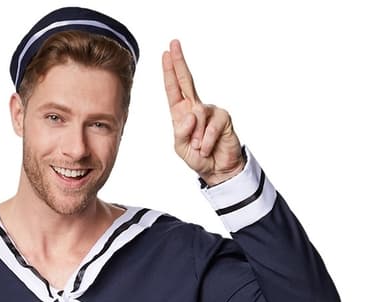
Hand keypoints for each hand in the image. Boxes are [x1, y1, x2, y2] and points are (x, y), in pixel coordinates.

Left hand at [162, 38, 244, 184]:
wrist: (217, 170)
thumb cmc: (198, 157)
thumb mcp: (181, 147)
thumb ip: (181, 132)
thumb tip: (191, 113)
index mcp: (182, 113)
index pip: (174, 89)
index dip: (169, 72)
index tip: (166, 53)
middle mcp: (195, 107)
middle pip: (186, 81)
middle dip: (179, 62)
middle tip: (174, 43)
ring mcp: (210, 110)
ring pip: (197, 116)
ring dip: (197, 138)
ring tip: (200, 149)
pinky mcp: (223, 117)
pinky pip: (210, 128)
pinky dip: (206, 142)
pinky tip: (207, 149)